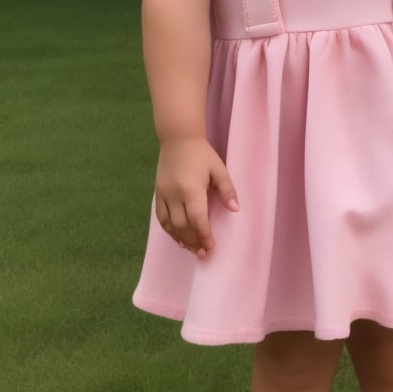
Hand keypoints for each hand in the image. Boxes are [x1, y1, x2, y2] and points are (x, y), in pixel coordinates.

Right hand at [154, 137, 238, 257]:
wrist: (177, 139)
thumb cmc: (202, 154)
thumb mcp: (219, 169)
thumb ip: (227, 190)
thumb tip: (235, 209)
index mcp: (191, 188)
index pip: (197, 218)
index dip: (204, 234)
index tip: (211, 246)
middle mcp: (174, 194)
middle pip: (182, 225)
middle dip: (193, 241)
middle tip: (203, 252)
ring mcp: (163, 195)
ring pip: (169, 224)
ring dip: (180, 238)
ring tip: (192, 248)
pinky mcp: (157, 194)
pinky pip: (161, 217)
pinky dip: (169, 230)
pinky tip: (178, 237)